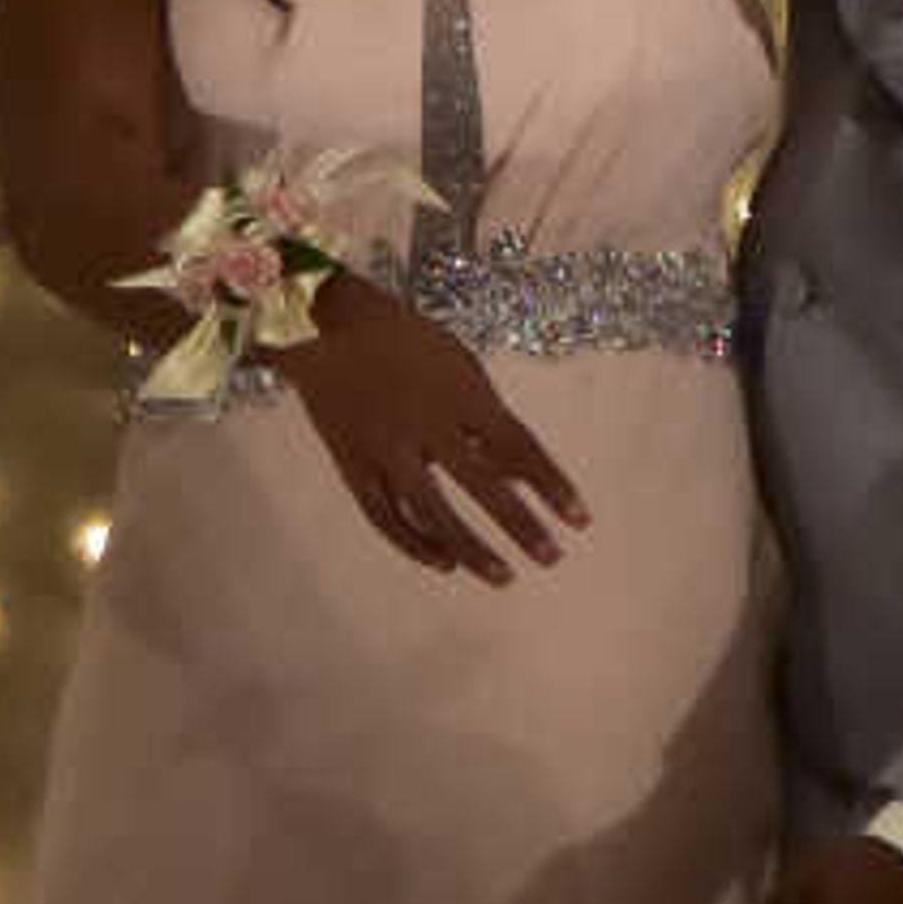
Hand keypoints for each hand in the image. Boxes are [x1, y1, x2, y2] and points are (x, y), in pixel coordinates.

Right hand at [293, 273, 588, 584]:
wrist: (323, 327)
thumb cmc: (403, 340)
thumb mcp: (459, 365)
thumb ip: (488, 418)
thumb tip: (519, 472)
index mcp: (460, 393)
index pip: (518, 446)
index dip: (551, 485)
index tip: (579, 520)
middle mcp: (426, 424)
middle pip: (481, 484)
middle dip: (520, 525)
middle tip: (550, 558)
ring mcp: (386, 448)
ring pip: (432, 510)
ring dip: (471, 548)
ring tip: (503, 576)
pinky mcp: (353, 464)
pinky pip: (385, 515)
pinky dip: (415, 542)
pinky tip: (444, 562)